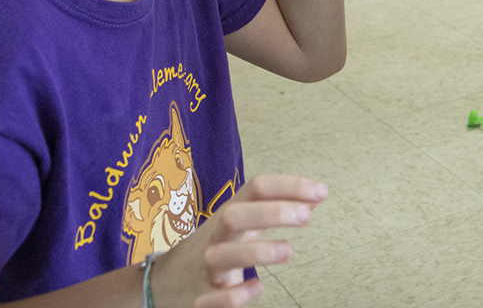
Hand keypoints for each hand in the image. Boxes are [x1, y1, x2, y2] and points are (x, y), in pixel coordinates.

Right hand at [147, 174, 325, 307]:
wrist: (162, 282)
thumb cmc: (215, 246)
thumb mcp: (243, 223)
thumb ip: (277, 208)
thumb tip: (316, 194)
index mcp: (230, 213)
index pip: (256, 188)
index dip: (289, 186)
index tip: (319, 191)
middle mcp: (217, 237)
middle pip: (236, 216)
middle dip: (271, 213)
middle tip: (306, 217)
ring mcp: (207, 267)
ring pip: (224, 256)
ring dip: (257, 252)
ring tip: (288, 251)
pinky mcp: (201, 298)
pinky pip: (216, 298)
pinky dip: (236, 295)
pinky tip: (257, 289)